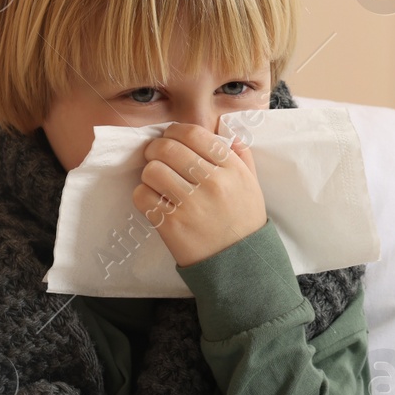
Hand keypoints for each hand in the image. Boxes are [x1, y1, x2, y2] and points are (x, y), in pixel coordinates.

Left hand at [132, 122, 266, 267]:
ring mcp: (191, 204)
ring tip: (157, 181)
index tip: (170, 137)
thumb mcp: (252, 185)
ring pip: (152, 170)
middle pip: (167, 148)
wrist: (240, 263)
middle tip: (156, 157)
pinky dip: (143, 195)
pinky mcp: (172, 224)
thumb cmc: (244, 220)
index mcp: (232, 169)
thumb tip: (226, 133)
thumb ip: (242, 156)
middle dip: (156, 149)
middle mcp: (212, 182)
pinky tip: (154, 200)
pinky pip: (142, 196)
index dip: (175, 131)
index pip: (194, 134)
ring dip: (150, 172)